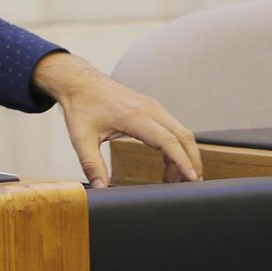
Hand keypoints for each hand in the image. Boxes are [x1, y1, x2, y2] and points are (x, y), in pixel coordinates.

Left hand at [32, 52, 202, 188]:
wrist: (78, 82)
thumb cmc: (81, 104)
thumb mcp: (81, 138)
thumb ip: (92, 165)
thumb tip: (101, 188)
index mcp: (134, 116)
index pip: (168, 140)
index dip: (182, 160)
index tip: (192, 178)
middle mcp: (149, 108)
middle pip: (183, 136)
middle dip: (193, 162)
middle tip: (190, 187)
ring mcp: (153, 106)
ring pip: (181, 132)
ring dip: (185, 155)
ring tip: (177, 181)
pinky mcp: (152, 108)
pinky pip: (173, 128)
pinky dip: (177, 147)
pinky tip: (170, 165)